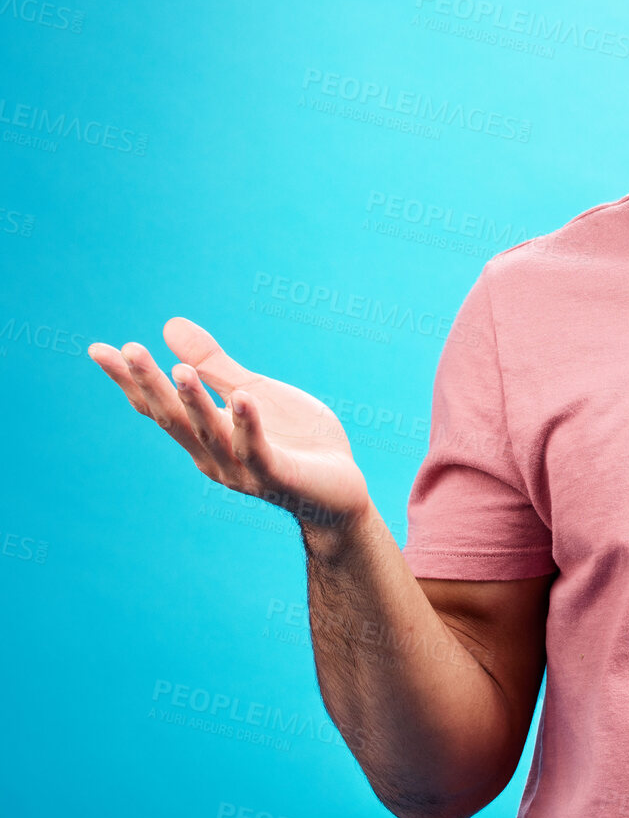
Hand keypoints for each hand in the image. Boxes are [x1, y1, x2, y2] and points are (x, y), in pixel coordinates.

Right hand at [88, 318, 370, 530]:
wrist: (339, 491)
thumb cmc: (295, 440)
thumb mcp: (252, 391)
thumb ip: (213, 366)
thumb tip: (169, 326)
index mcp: (203, 436)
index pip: (158, 407)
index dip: (130, 380)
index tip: (99, 350)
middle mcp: (213, 456)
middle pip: (174, 418)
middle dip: (151, 385)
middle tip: (128, 350)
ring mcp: (242, 468)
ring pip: (210, 433)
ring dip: (194, 402)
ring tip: (177, 371)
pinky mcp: (277, 474)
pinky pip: (258, 448)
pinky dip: (248, 423)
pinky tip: (243, 396)